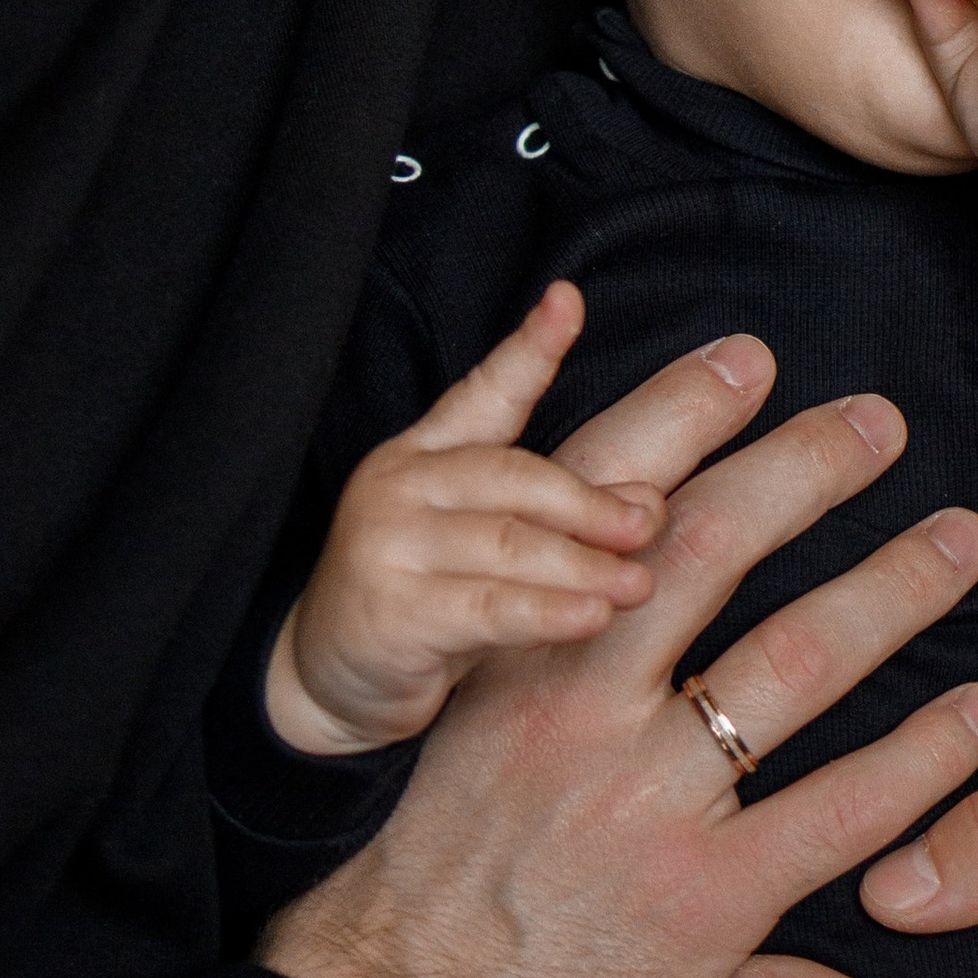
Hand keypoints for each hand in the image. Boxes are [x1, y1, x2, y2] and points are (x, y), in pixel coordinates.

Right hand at [263, 336, 977, 977]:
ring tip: (961, 542)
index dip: (683, 416)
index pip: (598, 506)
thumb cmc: (408, 927)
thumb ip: (531, 694)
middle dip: (806, 470)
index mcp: (508, 664)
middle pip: (708, 547)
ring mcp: (643, 806)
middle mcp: (574, 711)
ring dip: (893, 589)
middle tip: (881, 425)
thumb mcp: (448, 765)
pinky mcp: (703, 906)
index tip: (751, 363)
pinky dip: (921, 757)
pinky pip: (839, 808)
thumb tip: (614, 635)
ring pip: (794, 660)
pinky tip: (976, 715)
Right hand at [268, 281, 662, 753]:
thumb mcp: (485, 541)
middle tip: (648, 524)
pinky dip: (546, 611)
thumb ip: (552, 511)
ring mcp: (387, 545)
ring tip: (636, 584)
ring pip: (506, 543)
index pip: (485, 390)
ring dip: (582, 564)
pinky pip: (486, 607)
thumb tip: (649, 500)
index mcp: (427, 452)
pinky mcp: (390, 611)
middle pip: (513, 475)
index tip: (568, 299)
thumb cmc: (425, 598)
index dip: (529, 347)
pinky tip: (591, 616)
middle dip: (589, 502)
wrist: (329, 678)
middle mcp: (401, 485)